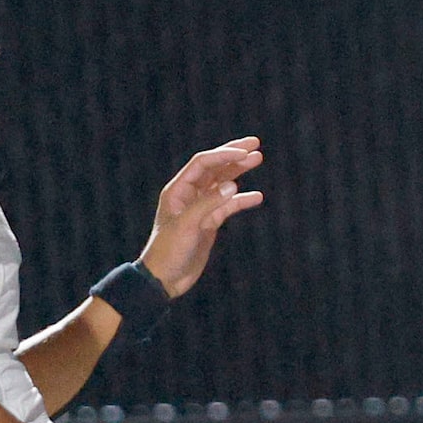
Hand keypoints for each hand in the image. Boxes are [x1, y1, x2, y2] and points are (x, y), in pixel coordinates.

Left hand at [137, 138, 264, 299]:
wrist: (164, 279)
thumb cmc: (168, 250)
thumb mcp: (187, 225)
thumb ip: (209, 203)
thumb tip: (233, 185)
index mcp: (178, 190)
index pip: (203, 163)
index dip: (223, 155)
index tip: (244, 152)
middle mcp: (189, 195)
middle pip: (214, 168)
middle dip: (233, 155)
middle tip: (255, 144)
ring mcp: (200, 208)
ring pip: (223, 184)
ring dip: (239, 172)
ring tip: (258, 158)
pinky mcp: (209, 223)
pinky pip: (228, 206)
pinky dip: (242, 200)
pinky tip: (257, 196)